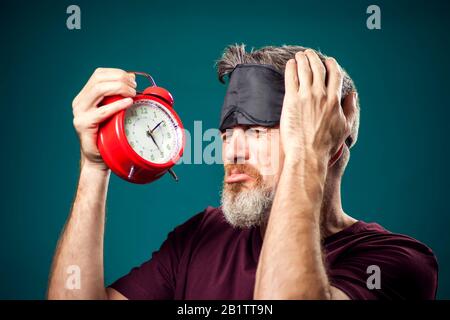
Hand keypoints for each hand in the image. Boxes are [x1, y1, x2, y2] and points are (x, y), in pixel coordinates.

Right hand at [72, 68, 136, 170]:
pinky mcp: (83, 124)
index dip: (117, 73)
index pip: (99, 74)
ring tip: (132, 94)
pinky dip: (117, 105)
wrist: (98, 159)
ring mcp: (80, 112)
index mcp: (85, 96)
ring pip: (99, 89)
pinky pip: (102, 111)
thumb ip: (119, 96)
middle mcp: (80, 102)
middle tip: (135, 88)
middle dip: (120, 79)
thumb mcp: (115, 111)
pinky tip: (128, 103)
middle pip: (99, 79)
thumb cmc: (108, 136)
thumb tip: (131, 78)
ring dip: (119, 88)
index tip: (132, 81)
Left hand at [280, 50, 356, 165]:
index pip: (334, 74)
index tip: (328, 60)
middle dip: (314, 58)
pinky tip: (290, 64)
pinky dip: (291, 68)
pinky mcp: (291, 100)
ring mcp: (305, 96)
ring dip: (302, 59)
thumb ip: (350, 109)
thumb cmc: (326, 145)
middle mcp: (321, 95)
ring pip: (304, 70)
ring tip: (299, 55)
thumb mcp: (345, 127)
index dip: (331, 64)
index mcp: (334, 100)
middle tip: (309, 53)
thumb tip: (353, 95)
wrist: (308, 154)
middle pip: (318, 68)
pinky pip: (291, 78)